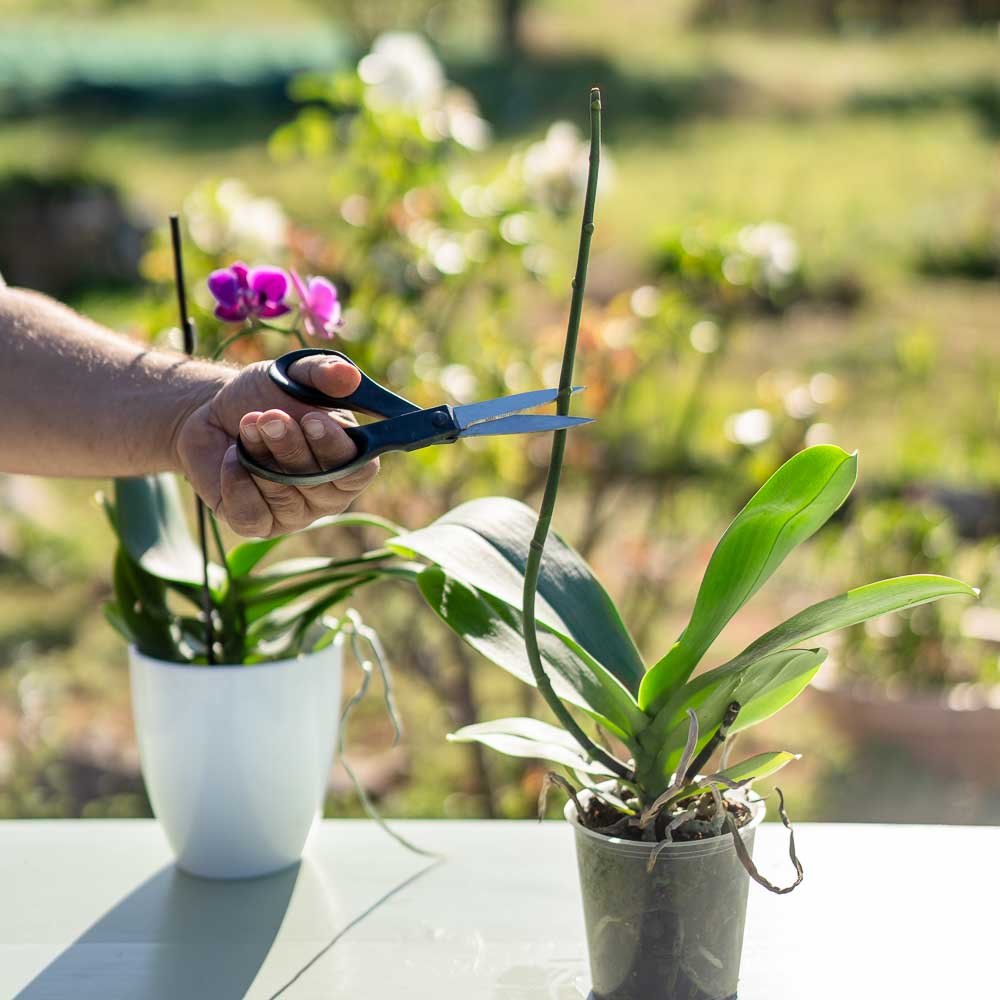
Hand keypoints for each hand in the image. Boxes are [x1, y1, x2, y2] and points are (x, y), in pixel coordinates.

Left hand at [173, 355, 378, 536]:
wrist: (215, 413)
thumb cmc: (266, 395)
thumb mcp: (293, 373)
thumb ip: (323, 373)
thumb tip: (349, 377)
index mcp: (348, 460)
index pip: (360, 470)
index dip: (336, 448)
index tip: (312, 419)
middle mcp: (327, 494)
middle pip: (319, 484)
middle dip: (291, 447)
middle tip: (269, 415)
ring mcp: (293, 514)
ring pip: (283, 496)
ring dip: (260, 455)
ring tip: (247, 425)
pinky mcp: (257, 524)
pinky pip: (251, 514)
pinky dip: (237, 483)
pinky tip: (232, 457)